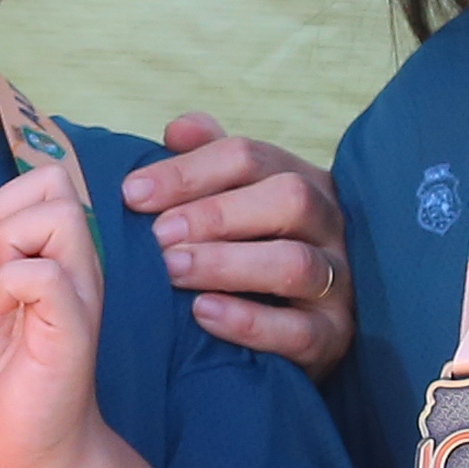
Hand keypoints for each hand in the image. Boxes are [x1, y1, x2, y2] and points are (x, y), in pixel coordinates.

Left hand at [0, 164, 108, 467]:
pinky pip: (48, 274)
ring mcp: (77, 288)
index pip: (5, 191)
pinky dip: (13, 282)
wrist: (25, 440)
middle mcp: (68, 260)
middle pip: (50, 182)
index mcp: (40, 250)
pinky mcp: (74, 323)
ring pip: (59, 215)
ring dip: (10, 242)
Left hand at [126, 111, 350, 368]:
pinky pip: (301, 331)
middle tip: (158, 235)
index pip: (250, 157)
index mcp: (299, 179)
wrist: (289, 329)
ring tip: (173, 270)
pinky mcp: (333, 336)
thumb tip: (178, 130)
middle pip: (289, 198)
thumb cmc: (246, 252)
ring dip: (227, 264)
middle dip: (216, 214)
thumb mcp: (227, 202)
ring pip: (296, 264)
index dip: (188, 171)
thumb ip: (204, 163)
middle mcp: (327, 225)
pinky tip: (203, 313)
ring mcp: (336, 282)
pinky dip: (250, 322)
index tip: (132, 193)